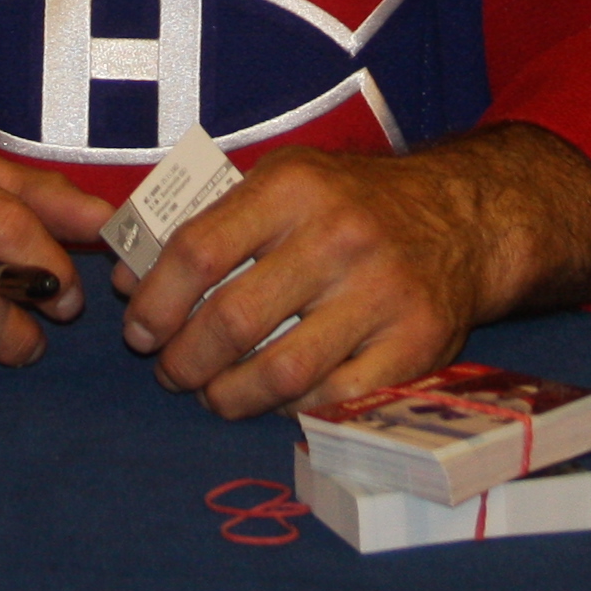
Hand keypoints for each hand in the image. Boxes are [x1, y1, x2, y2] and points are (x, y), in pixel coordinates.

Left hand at [119, 125, 590, 420]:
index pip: (199, 248)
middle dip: (184, 360)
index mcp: (294, 186)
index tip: (139, 329)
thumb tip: (127, 278)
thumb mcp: (284, 181)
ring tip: (213, 393)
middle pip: (233, 320)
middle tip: (171, 370)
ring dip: (228, 395)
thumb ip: (208, 221)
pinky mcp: (415, 345)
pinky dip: (288, 409)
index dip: (155, 300)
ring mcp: (382, 293)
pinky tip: (272, 399)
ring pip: (280, 371)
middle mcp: (339, 236)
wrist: (464, 217)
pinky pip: (331, 398)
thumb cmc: (352, 201)